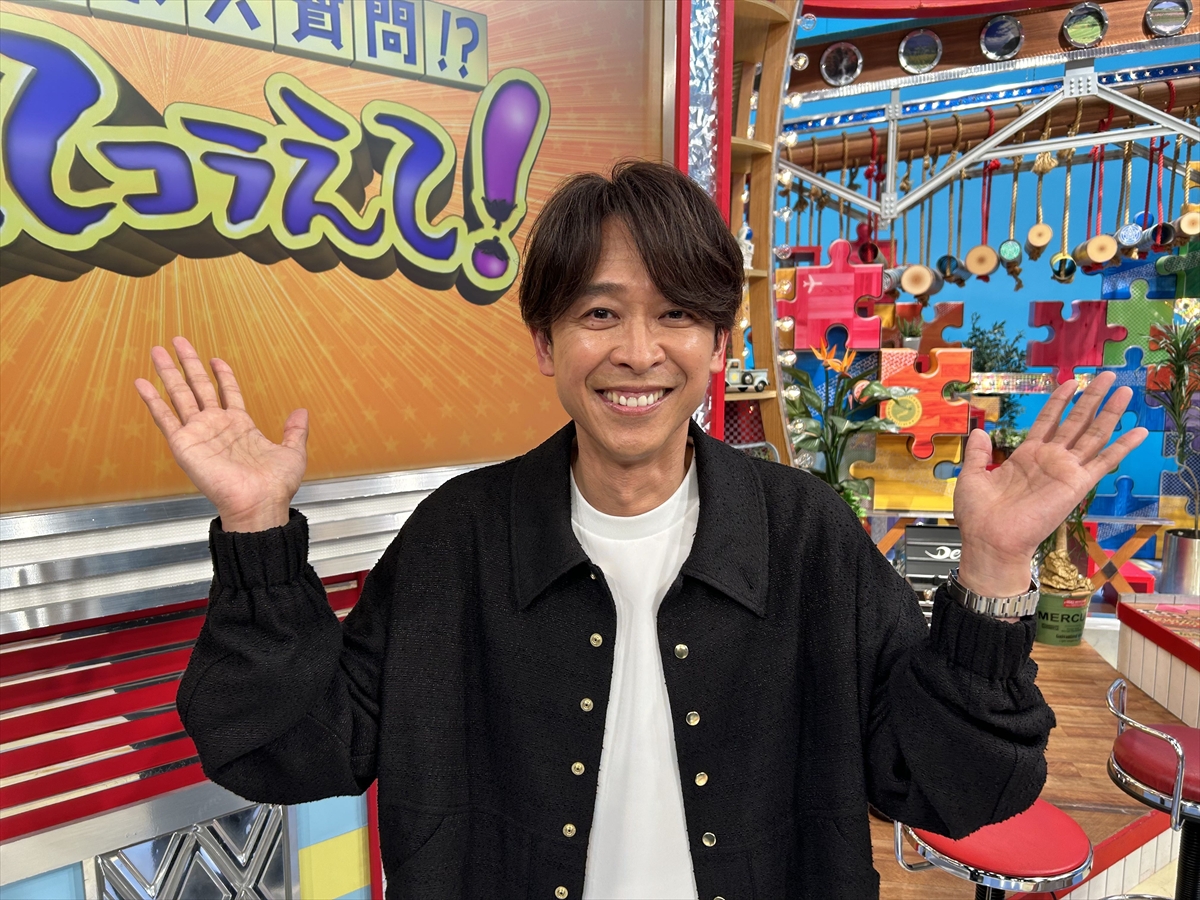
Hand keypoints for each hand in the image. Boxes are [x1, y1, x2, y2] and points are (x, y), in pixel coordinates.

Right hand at [134, 337, 307, 531]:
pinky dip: (152, 400)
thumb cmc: (275, 485)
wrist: (259, 503)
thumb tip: (302, 411)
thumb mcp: (293, 452)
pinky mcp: (184, 444)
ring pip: (180, 395)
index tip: (216, 359)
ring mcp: (198, 433)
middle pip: (199, 386)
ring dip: (168, 372)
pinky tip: (142, 382)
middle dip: (189, 363)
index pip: (228, 392)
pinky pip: (165, 418)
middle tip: (179, 341)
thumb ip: (296, 431)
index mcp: (240, 426)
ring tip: (157, 350)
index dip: (222, 375)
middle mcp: (216, 426)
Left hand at [953, 371, 1147, 595]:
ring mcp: (1065, 470)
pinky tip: (1139, 432)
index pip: (1048, 421)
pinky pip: (1104, 462)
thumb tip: (979, 432)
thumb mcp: (972, 476)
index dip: (1060, 401)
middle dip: (1091, 397)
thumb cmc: (978, 515)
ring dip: (1110, 412)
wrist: (989, 540)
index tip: (1070, 381)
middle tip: (1107, 375)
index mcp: (1026, 456)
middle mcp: (1050, 460)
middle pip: (1076, 421)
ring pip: (1093, 434)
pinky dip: (1122, 447)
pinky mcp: (1076, 484)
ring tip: (1125, 390)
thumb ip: (978, 453)